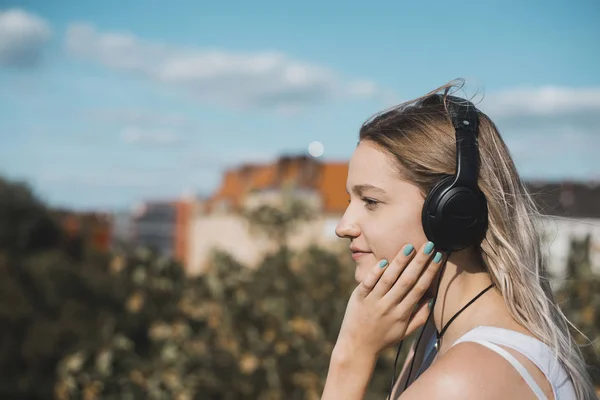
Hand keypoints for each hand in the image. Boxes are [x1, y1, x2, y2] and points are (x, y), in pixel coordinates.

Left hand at [335, 242, 443, 357]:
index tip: (438, 257)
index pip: (419, 289)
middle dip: (419, 262)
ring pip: (388, 279)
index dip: (430, 272)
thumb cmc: (383, 339)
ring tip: (409, 247)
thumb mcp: (405, 332)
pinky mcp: (358, 298)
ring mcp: (373, 301)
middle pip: (407, 281)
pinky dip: (376, 272)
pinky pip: (368, 283)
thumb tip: (432, 299)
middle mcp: (389, 306)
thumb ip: (420, 317)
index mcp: (402, 314)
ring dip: (399, 263)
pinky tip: (384, 261)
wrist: (356, 348)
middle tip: (429, 245)